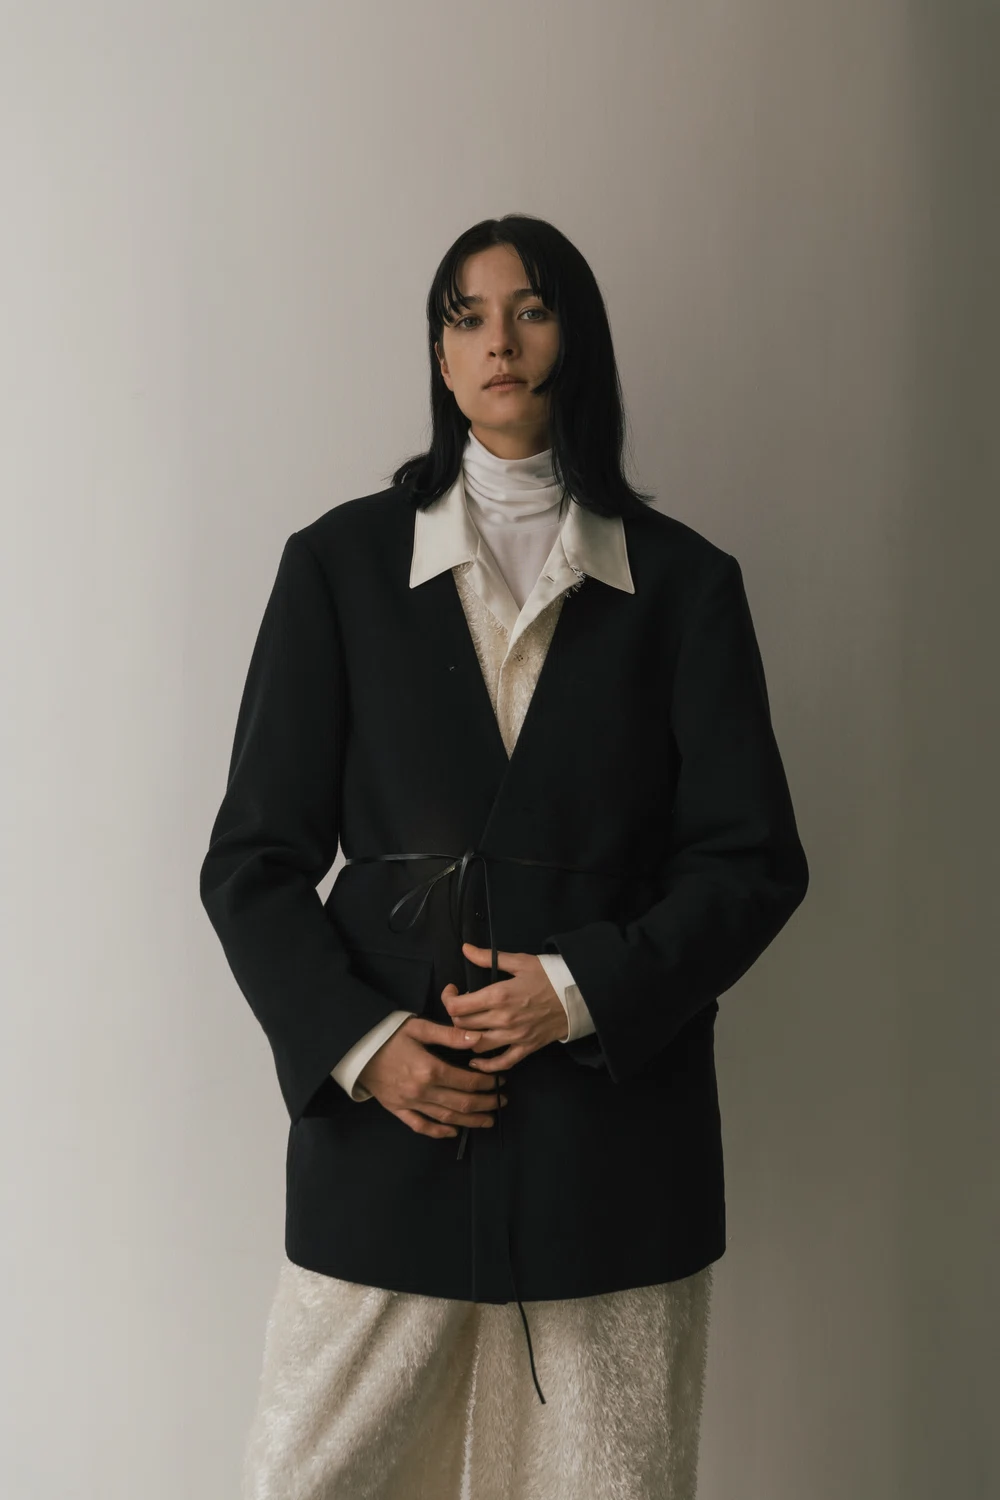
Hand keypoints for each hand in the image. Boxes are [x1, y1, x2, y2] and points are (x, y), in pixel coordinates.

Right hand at [357, 1016, 508, 1139]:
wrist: (355, 1047)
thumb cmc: (388, 1033)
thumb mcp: (419, 1027)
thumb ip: (449, 1035)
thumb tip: (477, 1038)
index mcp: (429, 1069)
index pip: (467, 1081)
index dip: (487, 1083)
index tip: (501, 1081)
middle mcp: (422, 1091)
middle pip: (461, 1103)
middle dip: (486, 1104)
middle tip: (501, 1102)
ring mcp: (409, 1103)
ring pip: (446, 1118)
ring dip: (470, 1121)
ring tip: (488, 1120)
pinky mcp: (397, 1109)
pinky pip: (421, 1126)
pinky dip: (439, 1132)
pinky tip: (453, 1132)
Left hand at [441, 943, 568, 1073]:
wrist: (579, 994)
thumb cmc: (549, 975)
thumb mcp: (520, 961)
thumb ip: (488, 957)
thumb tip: (465, 948)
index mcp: (498, 995)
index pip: (457, 1007)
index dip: (448, 999)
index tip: (452, 991)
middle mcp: (502, 1019)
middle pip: (463, 1026)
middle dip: (456, 1016)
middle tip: (461, 1006)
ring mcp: (514, 1037)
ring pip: (476, 1045)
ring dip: (466, 1038)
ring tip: (468, 1027)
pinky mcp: (526, 1048)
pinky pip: (501, 1063)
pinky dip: (486, 1065)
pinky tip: (476, 1060)